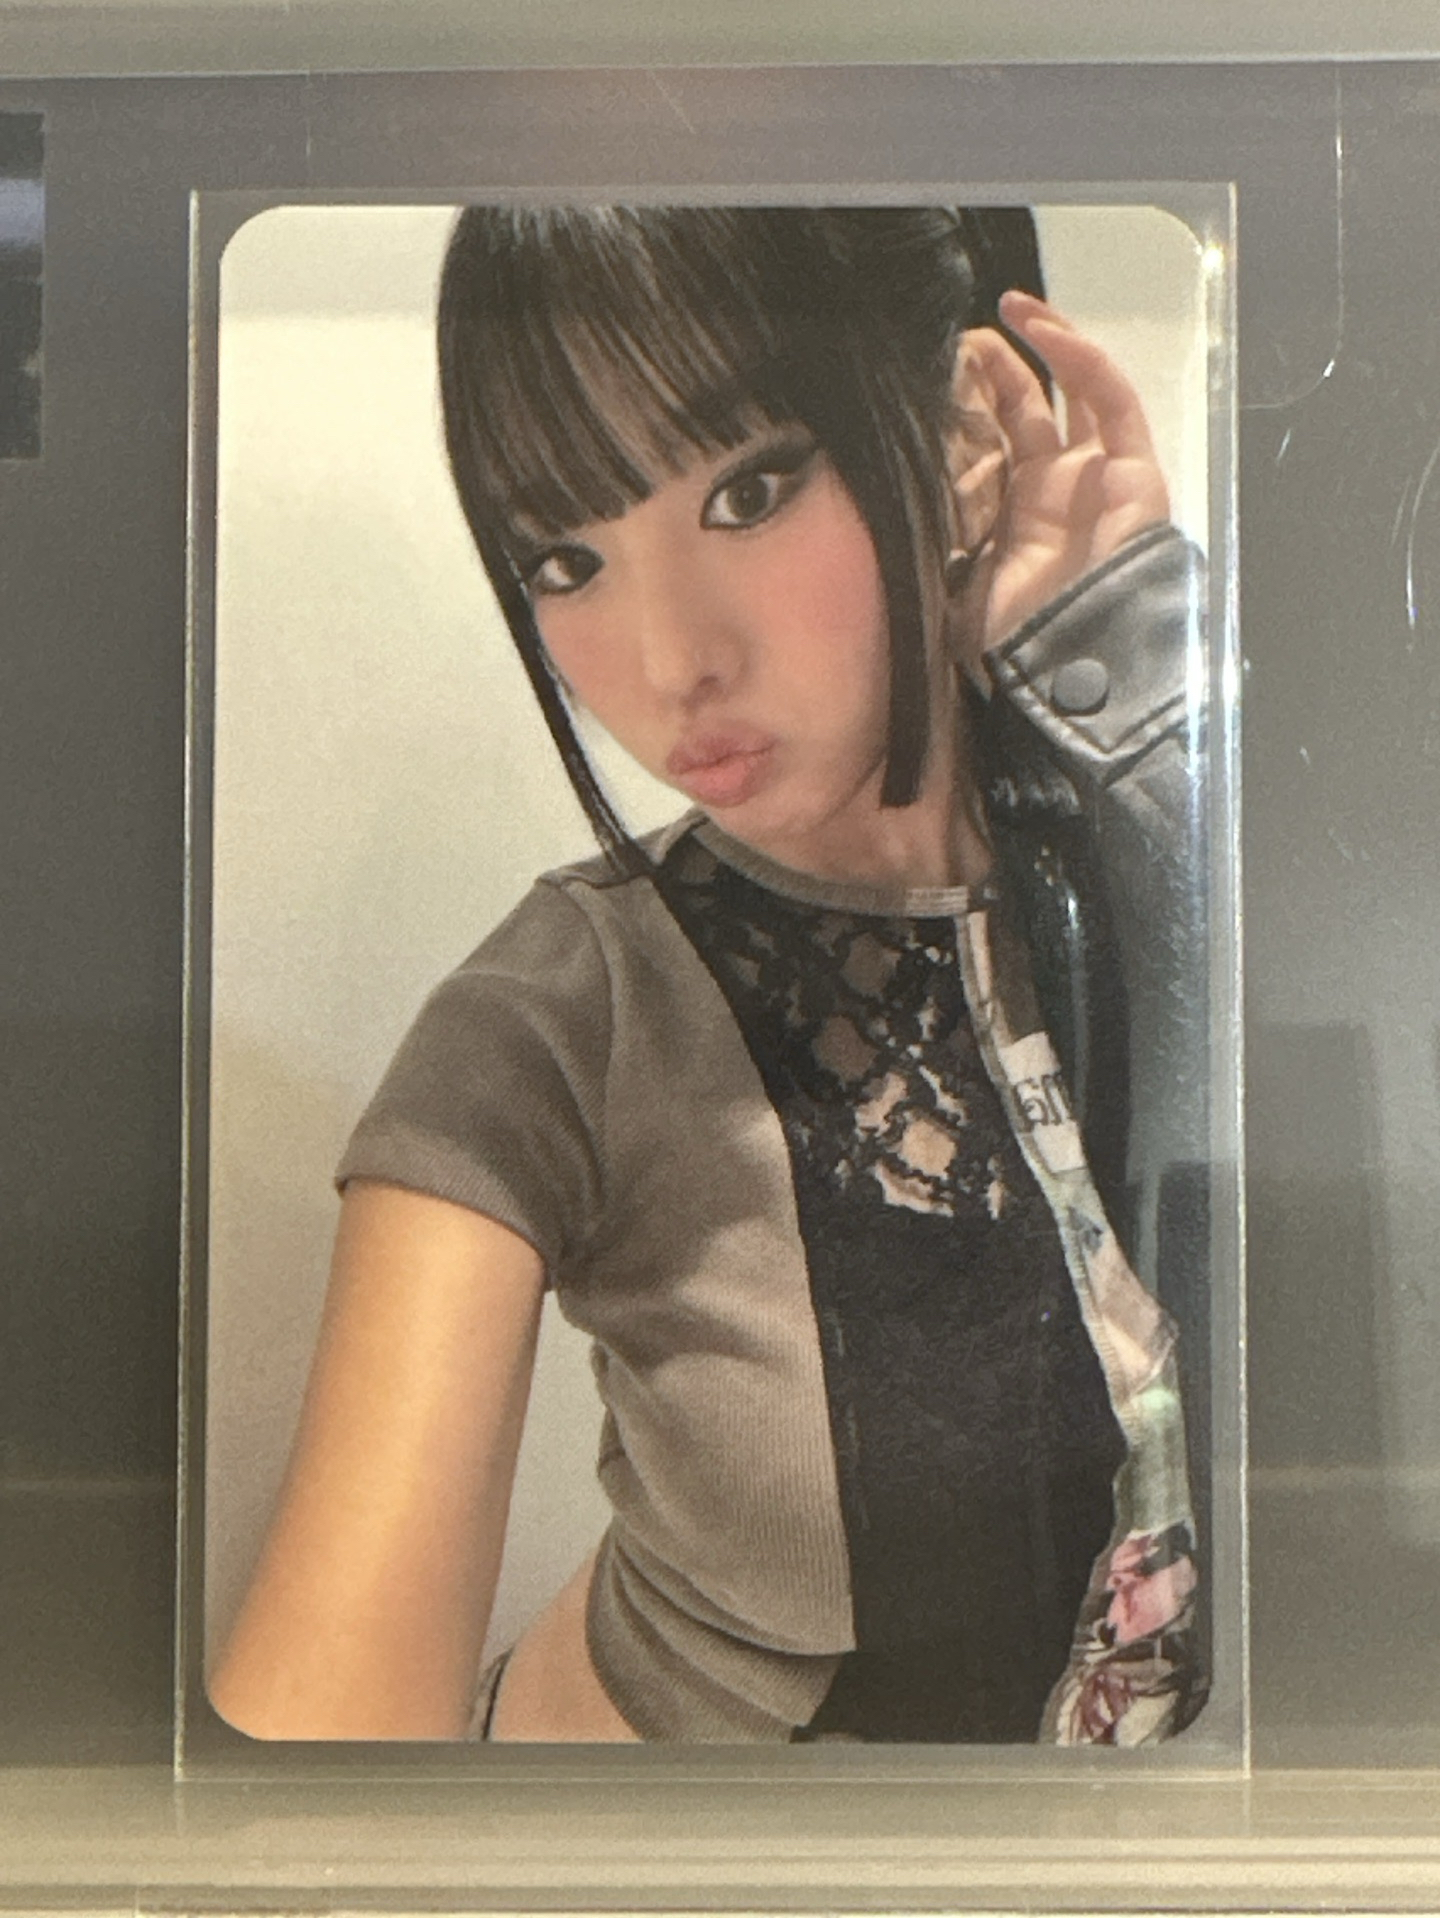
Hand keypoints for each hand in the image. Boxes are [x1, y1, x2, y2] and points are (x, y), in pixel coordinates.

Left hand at [946, 290, 1169, 675]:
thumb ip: (927, 552)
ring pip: (1075, 395)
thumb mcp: (947, 591)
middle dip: (1000, 371)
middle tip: (963, 340)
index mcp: (1012, 519)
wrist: (1071, 663)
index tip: (934, 375)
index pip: (992, 446)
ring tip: (1007, 310)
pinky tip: (1041, 332)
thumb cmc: (1013, 640)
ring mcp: (1096, 479)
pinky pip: (1112, 402)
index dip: (970, 408)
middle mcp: (1055, 493)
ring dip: (1045, 348)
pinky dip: (1081, 360)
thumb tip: (875, 522)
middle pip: (1030, 412)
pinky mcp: (1135, 472)